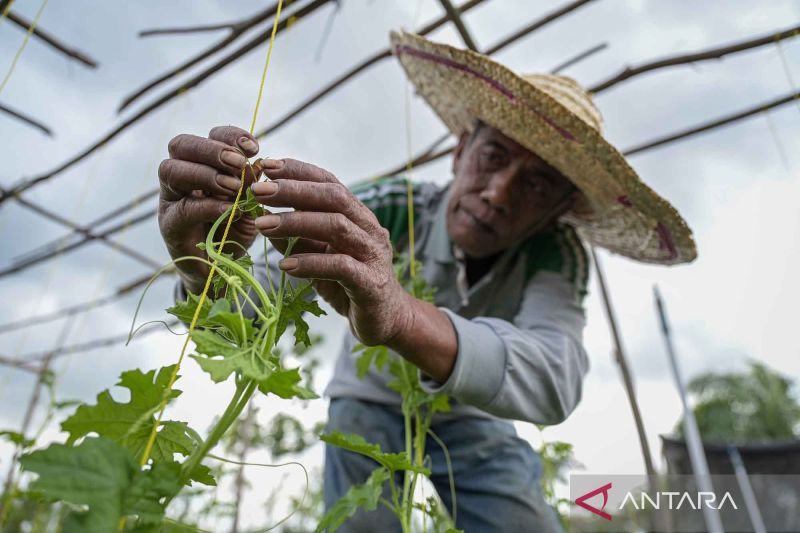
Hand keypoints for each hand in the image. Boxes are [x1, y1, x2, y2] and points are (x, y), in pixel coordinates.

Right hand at [158, 126, 259, 293]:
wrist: (221, 270)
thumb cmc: (233, 231)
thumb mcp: (250, 205)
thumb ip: (252, 185)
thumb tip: (257, 164)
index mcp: (203, 165)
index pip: (210, 136)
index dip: (230, 135)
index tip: (254, 148)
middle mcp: (181, 177)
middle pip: (181, 145)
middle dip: (212, 150)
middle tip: (239, 164)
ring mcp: (170, 200)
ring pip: (170, 170)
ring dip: (205, 174)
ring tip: (233, 188)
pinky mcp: (169, 225)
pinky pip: (182, 209)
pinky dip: (208, 206)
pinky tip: (229, 210)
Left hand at [251, 158, 413, 346]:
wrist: (385, 320)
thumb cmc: (348, 283)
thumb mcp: (317, 255)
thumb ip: (296, 237)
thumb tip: (262, 217)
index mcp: (357, 216)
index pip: (329, 183)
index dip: (298, 171)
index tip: (266, 167)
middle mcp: (369, 228)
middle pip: (333, 197)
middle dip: (294, 190)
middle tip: (258, 191)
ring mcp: (373, 254)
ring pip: (336, 227)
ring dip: (296, 223)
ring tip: (263, 225)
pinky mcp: (372, 283)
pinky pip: (340, 266)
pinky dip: (310, 263)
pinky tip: (285, 265)